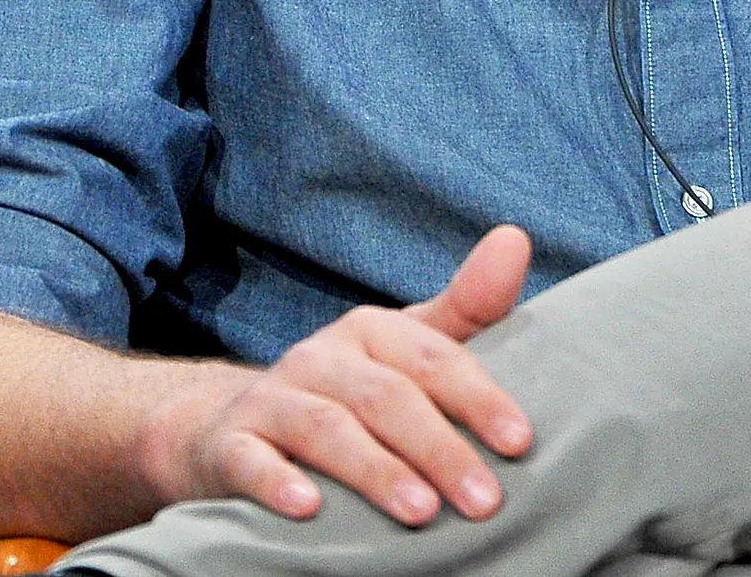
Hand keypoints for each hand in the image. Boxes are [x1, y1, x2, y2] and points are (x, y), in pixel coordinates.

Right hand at [141, 223, 534, 527]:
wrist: (233, 423)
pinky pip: (250, 461)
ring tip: (421, 512)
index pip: (433, 358)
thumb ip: (469, 307)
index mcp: (372, 331)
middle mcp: (322, 356)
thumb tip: (515, 238)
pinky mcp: (230, 444)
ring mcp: (273, 399)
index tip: (520, 442)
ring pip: (327, 430)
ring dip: (376, 470)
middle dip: (440, 449)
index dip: (479, 397)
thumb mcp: (408, 349)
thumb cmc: (349, 390)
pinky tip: (308, 508)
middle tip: (484, 501)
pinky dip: (276, 482)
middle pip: (387, 398)